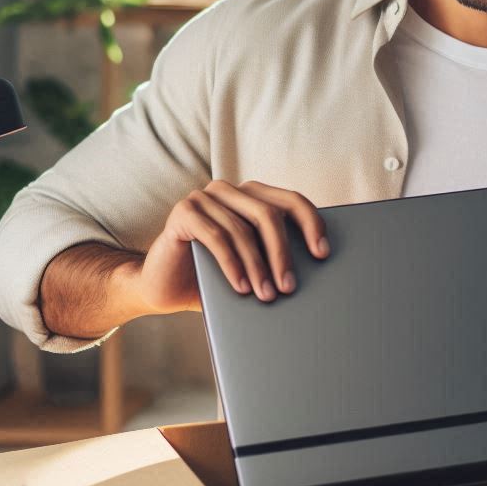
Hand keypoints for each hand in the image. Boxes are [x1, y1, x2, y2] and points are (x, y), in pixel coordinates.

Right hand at [138, 180, 328, 313]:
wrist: (163, 286)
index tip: (323, 253)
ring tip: (267, 295)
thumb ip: (276, 262)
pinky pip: (215, 237)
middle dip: (282, 253)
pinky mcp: (183, 211)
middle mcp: (230, 190)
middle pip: (269, 214)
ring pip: (242, 229)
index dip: (312, 224)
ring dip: (257, 266)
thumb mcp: (252, 267)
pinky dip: (231, 264)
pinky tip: (241, 288)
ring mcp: (204, 197)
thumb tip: (317, 276)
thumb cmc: (214, 277)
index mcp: (253, 196)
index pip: (292, 201)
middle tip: (290, 286)